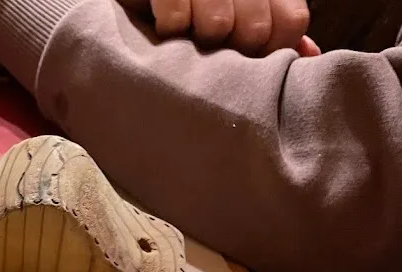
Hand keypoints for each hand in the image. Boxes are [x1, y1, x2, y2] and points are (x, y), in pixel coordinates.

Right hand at [148, 0, 320, 55]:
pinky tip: (165, 31)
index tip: (250, 60)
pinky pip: (176, 20)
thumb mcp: (246, 10)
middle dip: (233, 51)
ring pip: (217, 26)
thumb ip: (277, 26)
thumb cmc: (202, 7)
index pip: (290, 22)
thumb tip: (310, 57)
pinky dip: (169, 33)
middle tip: (214, 53)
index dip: (273, 50)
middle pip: (255, 30)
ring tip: (188, 43)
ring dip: (199, 46)